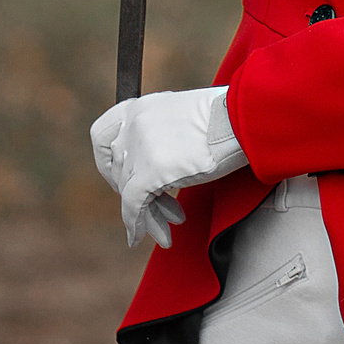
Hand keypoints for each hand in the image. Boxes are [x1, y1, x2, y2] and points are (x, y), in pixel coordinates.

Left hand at [89, 87, 247, 248]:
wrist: (243, 118)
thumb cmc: (226, 117)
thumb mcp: (181, 116)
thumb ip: (159, 133)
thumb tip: (153, 162)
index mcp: (138, 108)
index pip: (100, 136)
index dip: (108, 163)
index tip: (122, 178)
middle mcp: (132, 126)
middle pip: (118, 171)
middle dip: (134, 194)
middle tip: (156, 209)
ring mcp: (139, 148)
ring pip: (129, 193)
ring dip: (147, 215)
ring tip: (165, 229)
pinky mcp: (151, 171)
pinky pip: (134, 205)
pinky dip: (138, 224)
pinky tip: (147, 235)